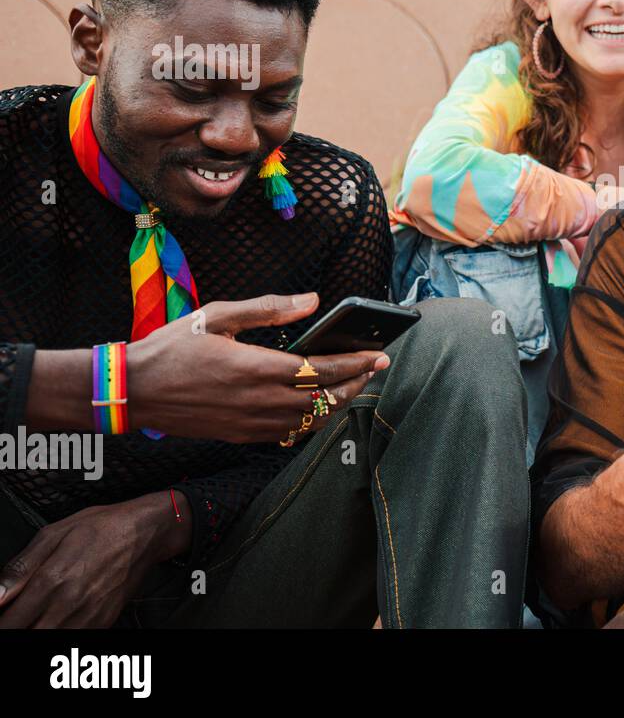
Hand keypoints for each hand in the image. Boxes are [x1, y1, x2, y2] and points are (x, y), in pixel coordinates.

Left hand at [0, 495, 182, 627]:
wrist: (147, 532)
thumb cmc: (102, 528)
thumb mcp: (53, 534)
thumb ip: (20, 567)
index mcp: (51, 581)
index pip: (10, 623)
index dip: (2, 623)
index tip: (2, 617)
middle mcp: (68, 604)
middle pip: (26, 636)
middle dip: (16, 629)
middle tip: (18, 618)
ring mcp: (87, 617)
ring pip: (48, 641)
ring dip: (37, 631)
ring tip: (37, 618)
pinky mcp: (102, 622)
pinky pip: (72, 640)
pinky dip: (59, 633)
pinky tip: (56, 620)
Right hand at [128, 292, 389, 442]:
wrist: (133, 391)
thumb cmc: (172, 348)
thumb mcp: (217, 316)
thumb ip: (268, 308)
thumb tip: (312, 301)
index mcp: (256, 369)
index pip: (322, 370)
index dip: (355, 364)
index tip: (378, 355)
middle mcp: (259, 401)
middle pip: (325, 400)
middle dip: (356, 384)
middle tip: (375, 368)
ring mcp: (251, 423)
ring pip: (310, 421)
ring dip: (337, 404)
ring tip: (353, 386)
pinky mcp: (241, 435)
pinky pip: (289, 434)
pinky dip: (311, 421)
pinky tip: (317, 407)